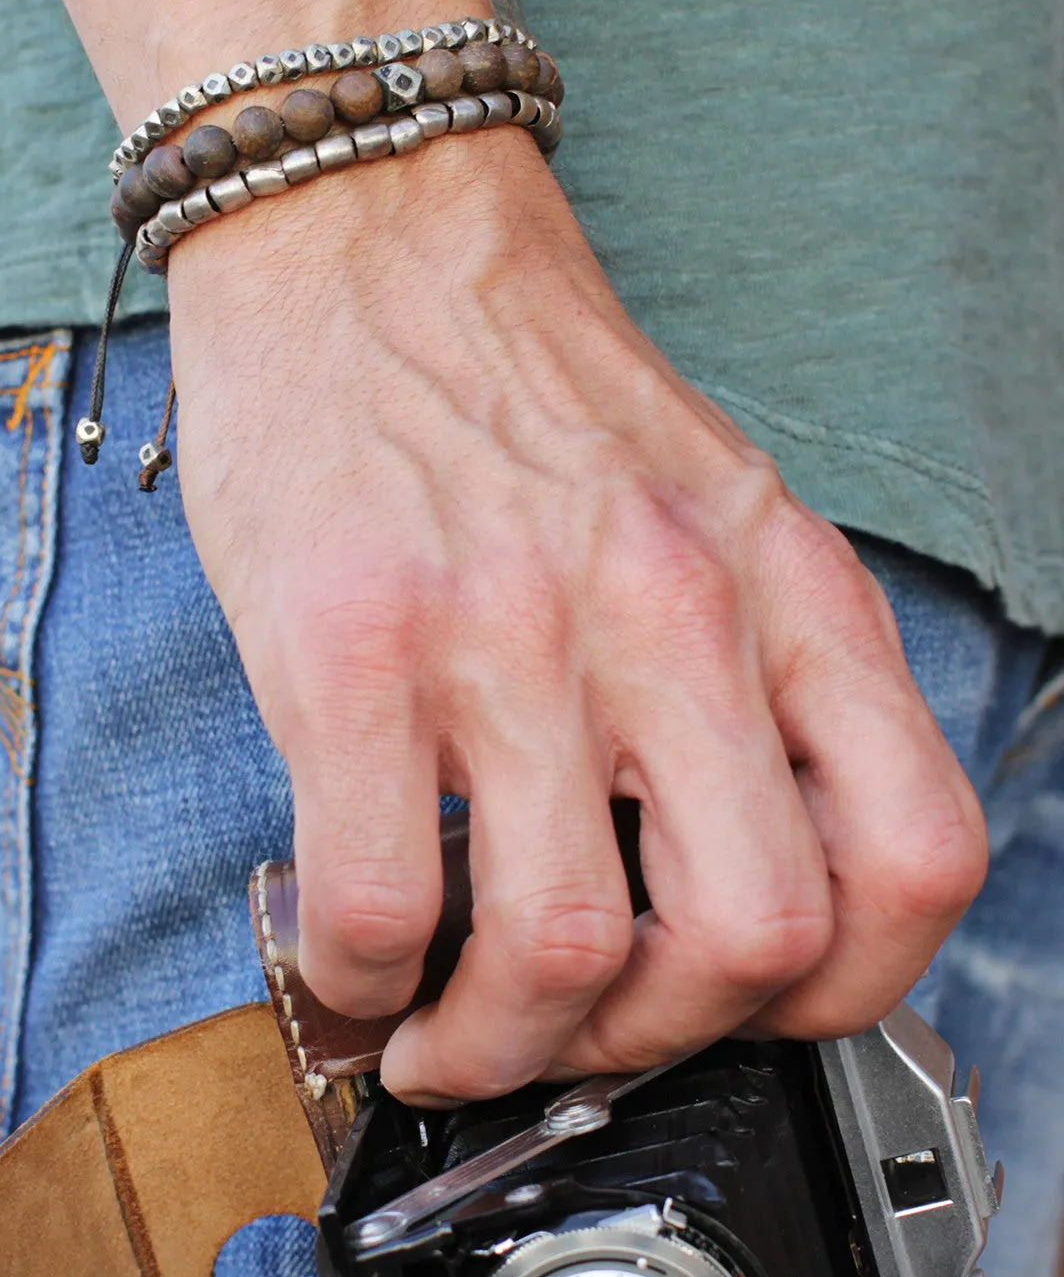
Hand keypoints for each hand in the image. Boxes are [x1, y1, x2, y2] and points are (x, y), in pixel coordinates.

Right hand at [168, 126, 985, 1103]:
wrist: (369, 233)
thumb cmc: (527, 377)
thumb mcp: (711, 506)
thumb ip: (744, 678)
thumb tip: (695, 881)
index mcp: (787, 587)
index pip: (916, 855)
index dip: (848, 990)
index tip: (753, 1011)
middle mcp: (674, 614)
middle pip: (751, 940)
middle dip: (660, 1043)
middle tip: (583, 1038)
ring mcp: (514, 633)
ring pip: (564, 950)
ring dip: (501, 1043)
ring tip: (451, 1027)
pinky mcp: (359, 649)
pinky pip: (381, 902)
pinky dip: (368, 980)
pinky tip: (359, 955)